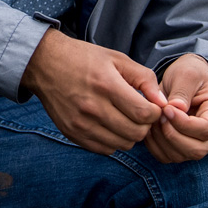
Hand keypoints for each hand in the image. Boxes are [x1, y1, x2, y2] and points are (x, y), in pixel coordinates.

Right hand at [22, 31, 165, 154]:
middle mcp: (93, 107)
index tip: (150, 106)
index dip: (155, 113)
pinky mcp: (72, 133)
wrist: (45, 63)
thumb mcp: (116, 58)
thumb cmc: (83, 58)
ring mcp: (81, 123)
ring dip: (129, 134)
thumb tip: (163, 102)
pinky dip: (112, 140)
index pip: (144, 114)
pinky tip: (108, 124)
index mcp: (106, 84)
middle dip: (144, 125)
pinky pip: (105, 149)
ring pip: (122, 145)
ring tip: (122, 117)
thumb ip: (144, 78)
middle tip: (137, 112)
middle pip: (136, 133)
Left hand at [144, 54, 207, 163]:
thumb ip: (182, 91)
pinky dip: (155, 146)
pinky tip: (149, 127)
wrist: (186, 78)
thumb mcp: (186, 73)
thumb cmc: (189, 72)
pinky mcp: (184, 146)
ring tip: (152, 119)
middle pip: (197, 149)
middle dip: (171, 135)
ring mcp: (200, 142)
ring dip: (161, 140)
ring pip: (182, 156)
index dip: (183, 123)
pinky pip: (169, 156)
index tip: (166, 108)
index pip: (206, 129)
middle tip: (158, 115)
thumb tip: (176, 108)